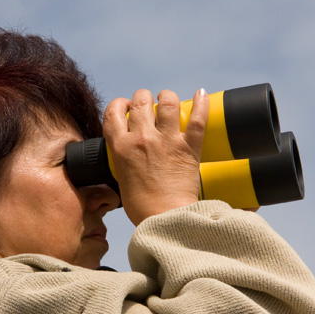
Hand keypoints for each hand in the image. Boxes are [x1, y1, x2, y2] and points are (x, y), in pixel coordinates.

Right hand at [103, 88, 208, 225]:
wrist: (164, 219)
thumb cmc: (141, 206)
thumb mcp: (121, 177)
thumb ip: (124, 158)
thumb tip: (130, 150)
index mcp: (120, 146)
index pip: (113, 111)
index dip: (120, 104)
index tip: (126, 107)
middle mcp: (141, 138)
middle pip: (141, 100)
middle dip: (144, 98)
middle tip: (149, 105)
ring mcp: (166, 141)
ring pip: (167, 102)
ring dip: (168, 97)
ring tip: (169, 100)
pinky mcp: (188, 148)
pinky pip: (197, 118)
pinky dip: (200, 103)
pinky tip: (200, 94)